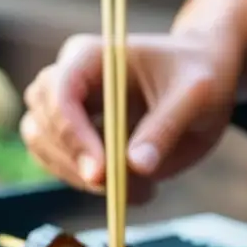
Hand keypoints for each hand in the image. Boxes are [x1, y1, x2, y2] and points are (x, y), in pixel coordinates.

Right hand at [21, 30, 242, 200]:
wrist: (204, 80)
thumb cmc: (200, 75)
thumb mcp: (195, 95)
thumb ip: (166, 126)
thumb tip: (137, 166)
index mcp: (90, 56)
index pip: (60, 94)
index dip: (73, 135)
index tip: (102, 173)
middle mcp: (69, 79)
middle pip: (42, 123)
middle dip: (76, 162)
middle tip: (124, 189)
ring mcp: (68, 109)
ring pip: (44, 148)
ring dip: (83, 179)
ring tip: (142, 190)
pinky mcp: (78, 137)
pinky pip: (63, 166)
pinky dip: (93, 186)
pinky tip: (137, 189)